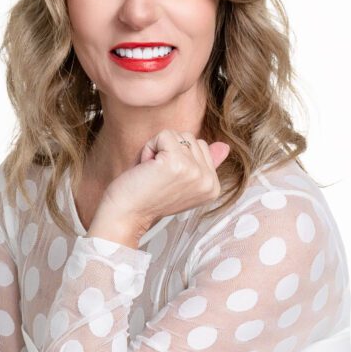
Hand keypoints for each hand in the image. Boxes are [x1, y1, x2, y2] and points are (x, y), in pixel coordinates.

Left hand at [88, 130, 232, 246]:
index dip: (178, 157)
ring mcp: (195, 172)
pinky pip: (164, 135)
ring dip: (158, 150)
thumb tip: (225, 146)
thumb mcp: (181, 180)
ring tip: (151, 173)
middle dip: (168, 151)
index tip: (167, 181)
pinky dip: (149, 148)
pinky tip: (146, 168)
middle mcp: (209, 181)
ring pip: (178, 135)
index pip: (202, 147)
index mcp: (213, 187)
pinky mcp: (178, 164)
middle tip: (157, 177)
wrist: (125, 216)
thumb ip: (204, 163)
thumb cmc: (147, 198)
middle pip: (191, 138)